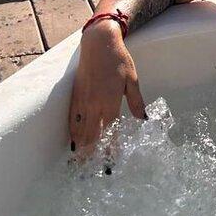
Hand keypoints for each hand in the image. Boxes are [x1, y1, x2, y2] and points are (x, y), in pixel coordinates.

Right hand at [68, 24, 147, 164]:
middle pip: (91, 135)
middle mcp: (93, 104)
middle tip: (92, 172)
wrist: (98, 43)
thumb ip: (136, 102)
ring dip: (80, 148)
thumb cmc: (118, 60)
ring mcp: (82, 100)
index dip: (110, 149)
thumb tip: (143, 119)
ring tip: (80, 165)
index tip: (111, 163)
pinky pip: (72, 119)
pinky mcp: (75, 96)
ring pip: (79, 130)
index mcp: (109, 101)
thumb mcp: (132, 80)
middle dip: (92, 155)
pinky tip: (73, 143)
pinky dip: (72, 133)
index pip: (110, 132)